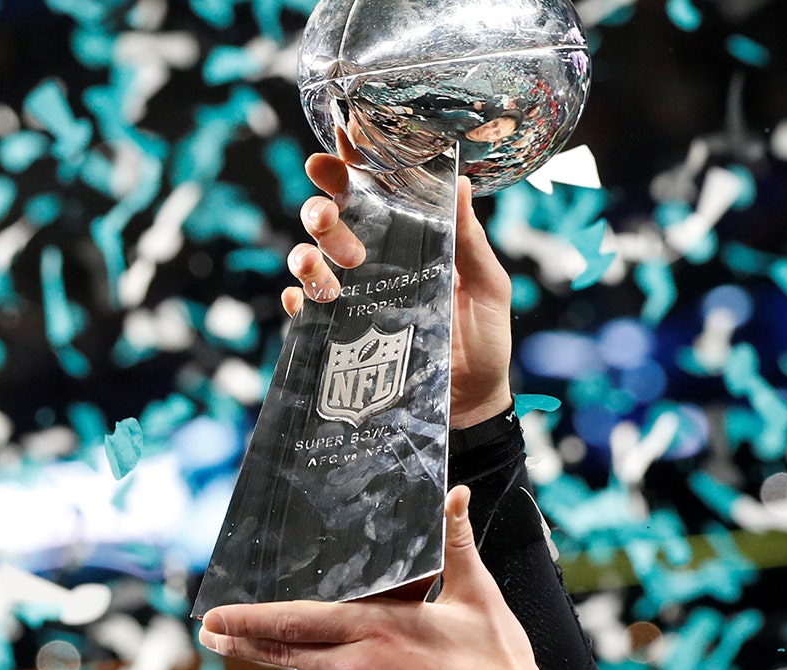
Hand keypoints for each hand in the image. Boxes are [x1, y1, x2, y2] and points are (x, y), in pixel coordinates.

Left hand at [197, 486, 551, 669]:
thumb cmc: (498, 664)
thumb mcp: (477, 597)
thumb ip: (455, 545)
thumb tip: (456, 494)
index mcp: (377, 629)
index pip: (294, 622)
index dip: (248, 620)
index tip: (212, 619)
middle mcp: (359, 669)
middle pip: (286, 654)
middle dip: (245, 643)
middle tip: (211, 636)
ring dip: (321, 667)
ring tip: (364, 661)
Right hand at [283, 153, 516, 428]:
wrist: (474, 405)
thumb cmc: (486, 342)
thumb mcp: (487, 287)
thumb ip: (470, 240)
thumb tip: (461, 182)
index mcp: (410, 239)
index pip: (373, 192)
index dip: (350, 166)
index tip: (337, 147)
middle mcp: (375, 261)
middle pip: (331, 221)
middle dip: (321, 210)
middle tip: (329, 216)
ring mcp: (354, 297)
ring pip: (310, 261)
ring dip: (305, 253)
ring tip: (319, 263)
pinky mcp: (340, 335)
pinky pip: (305, 311)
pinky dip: (299, 300)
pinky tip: (305, 301)